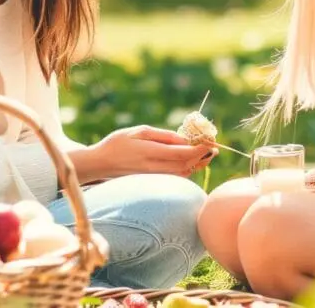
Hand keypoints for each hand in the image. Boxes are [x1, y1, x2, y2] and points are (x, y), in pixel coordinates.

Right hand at [68, 126, 216, 181]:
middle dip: (203, 156)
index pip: (182, 153)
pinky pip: (175, 177)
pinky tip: (191, 159)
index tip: (211, 141)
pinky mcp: (153, 182)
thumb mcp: (139, 131)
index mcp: (149, 152)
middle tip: (213, 146)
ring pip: (183, 173)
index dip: (200, 149)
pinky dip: (187, 168)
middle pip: (186, 165)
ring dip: (197, 163)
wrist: (100, 163)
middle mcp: (153, 168)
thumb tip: (185, 139)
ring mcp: (153, 177)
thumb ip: (163, 136)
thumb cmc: (118, 142)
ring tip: (207, 152)